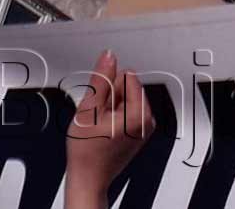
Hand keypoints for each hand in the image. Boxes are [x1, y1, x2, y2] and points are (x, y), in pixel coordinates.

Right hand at [65, 50, 152, 201]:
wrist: (88, 177)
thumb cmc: (87, 152)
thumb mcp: (88, 109)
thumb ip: (101, 79)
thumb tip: (109, 56)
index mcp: (139, 113)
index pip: (127, 75)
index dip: (108, 88)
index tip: (101, 106)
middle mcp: (147, 119)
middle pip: (127, 86)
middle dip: (110, 97)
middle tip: (98, 118)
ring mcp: (144, 126)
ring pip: (125, 97)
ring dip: (110, 106)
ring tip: (100, 125)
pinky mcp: (139, 130)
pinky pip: (126, 109)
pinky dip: (113, 115)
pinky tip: (105, 129)